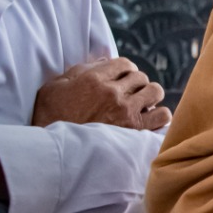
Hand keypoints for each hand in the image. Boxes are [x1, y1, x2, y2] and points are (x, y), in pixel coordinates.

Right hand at [31, 58, 171, 129]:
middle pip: (141, 77)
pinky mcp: (135, 130)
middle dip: (137, 84)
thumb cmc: (50, 116)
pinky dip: (159, 116)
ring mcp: (125, 111)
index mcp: (94, 79)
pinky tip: (149, 120)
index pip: (125, 64)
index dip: (126, 70)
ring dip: (150, 97)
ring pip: (155, 92)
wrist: (53, 150)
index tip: (122, 79)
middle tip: (130, 95)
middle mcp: (112, 93)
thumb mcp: (56, 86)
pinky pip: (163, 116)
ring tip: (141, 105)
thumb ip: (80, 70)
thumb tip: (104, 62)